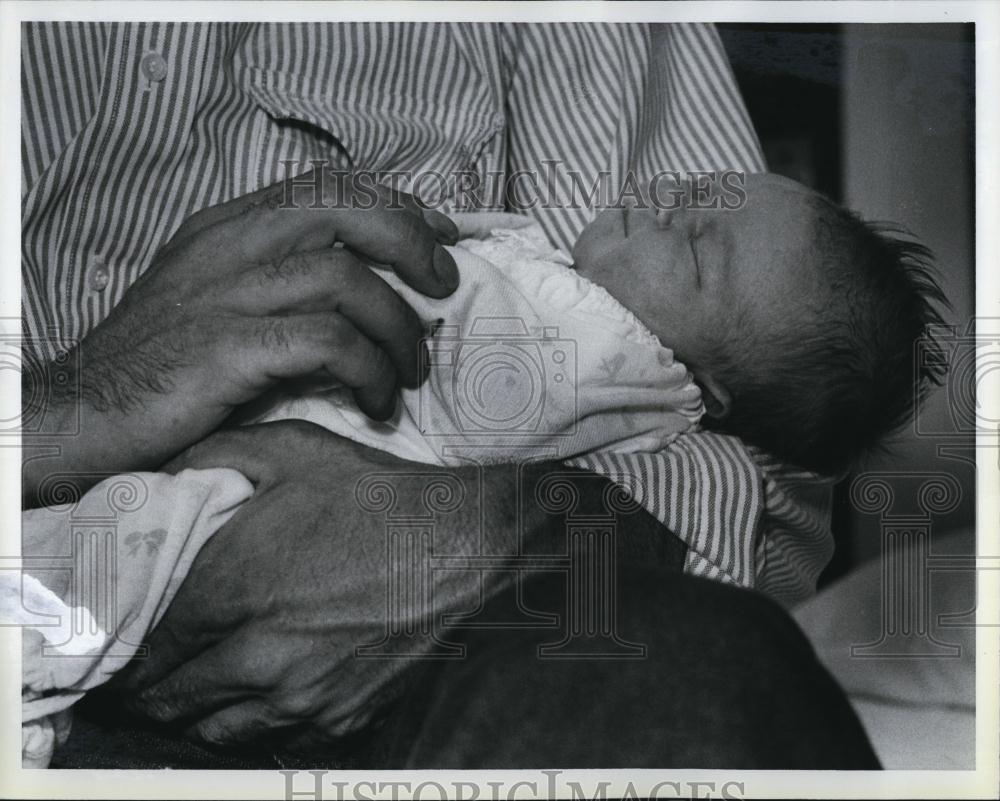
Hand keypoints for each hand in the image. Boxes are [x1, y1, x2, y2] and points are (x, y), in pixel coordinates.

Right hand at [23, 170, 458, 505]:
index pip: (328, 187)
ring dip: (397, 329)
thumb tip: (368, 286)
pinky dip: (369, 371)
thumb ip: (279, 279)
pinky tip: (378, 399)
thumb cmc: (162, 363)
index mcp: (228, 227)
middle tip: (445, 287)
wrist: (86, 411)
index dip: (397, 205)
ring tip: (411, 371)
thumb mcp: (216, 298)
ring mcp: (225, 294)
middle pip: (345, 211)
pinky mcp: (227, 348)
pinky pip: (328, 343)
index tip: (441, 237)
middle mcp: (229, 246)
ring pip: (346, 280)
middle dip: (411, 243)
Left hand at [110, 421, 523, 748]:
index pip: (149, 645)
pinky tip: (259, 696)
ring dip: (195, 713)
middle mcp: (258, 655)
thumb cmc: (377, 496)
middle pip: (171, 698)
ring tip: (195, 690)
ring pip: (215, 731)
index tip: (122, 644)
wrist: (462, 542)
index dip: (127, 648)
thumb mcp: (294, 449)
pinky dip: (254, 723)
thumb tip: (164, 473)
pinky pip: (275, 738)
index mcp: (234, 589)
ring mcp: (302, 695)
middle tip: (148, 672)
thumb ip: (214, 455)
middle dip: (150, 687)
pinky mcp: (343, 715)